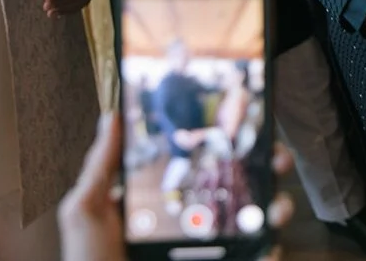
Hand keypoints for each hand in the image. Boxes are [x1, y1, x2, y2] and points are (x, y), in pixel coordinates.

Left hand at [59, 112, 295, 260]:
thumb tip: (111, 118)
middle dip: (272, 165)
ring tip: (275, 210)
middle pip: (246, 182)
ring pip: (260, 218)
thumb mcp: (87, 212)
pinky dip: (272, 252)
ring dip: (279, 206)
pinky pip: (258, 256)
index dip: (235, 140)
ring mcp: (212, 248)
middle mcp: (195, 219)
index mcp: (167, 197)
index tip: (252, 125)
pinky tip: (269, 249)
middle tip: (277, 161)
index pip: (207, 159)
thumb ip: (100, 167)